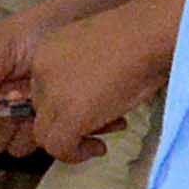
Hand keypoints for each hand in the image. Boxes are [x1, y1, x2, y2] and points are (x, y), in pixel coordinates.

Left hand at [21, 3, 173, 161]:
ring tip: (97, 142)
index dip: (66, 105)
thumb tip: (91, 102)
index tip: (91, 109)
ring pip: (45, 133)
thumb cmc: (138, 36)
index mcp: (45, 52)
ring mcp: (52, 94)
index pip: (42, 90)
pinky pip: (59, 148)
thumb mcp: (98, 50)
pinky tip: (99, 148)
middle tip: (100, 126)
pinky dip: (76, 154)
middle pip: (43, 111)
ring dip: (71, 142)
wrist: (148, 34)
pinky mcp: (68, 115)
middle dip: (70, 123)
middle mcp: (40, 71)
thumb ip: (84, 72)